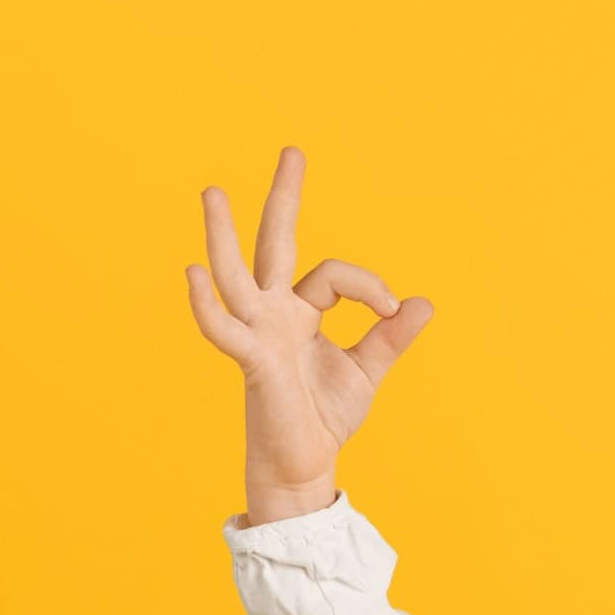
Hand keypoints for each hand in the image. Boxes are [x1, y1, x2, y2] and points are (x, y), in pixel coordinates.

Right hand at [185, 146, 434, 498]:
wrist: (307, 462)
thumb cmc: (326, 416)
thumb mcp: (367, 371)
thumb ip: (390, 337)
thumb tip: (421, 303)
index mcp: (302, 312)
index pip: (334, 275)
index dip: (369, 286)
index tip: (393, 309)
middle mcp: (275, 314)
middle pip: (276, 245)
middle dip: (284, 199)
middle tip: (294, 151)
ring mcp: (258, 333)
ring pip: (237, 275)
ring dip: (224, 235)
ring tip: (213, 191)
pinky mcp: (251, 362)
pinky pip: (224, 328)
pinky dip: (207, 303)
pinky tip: (193, 272)